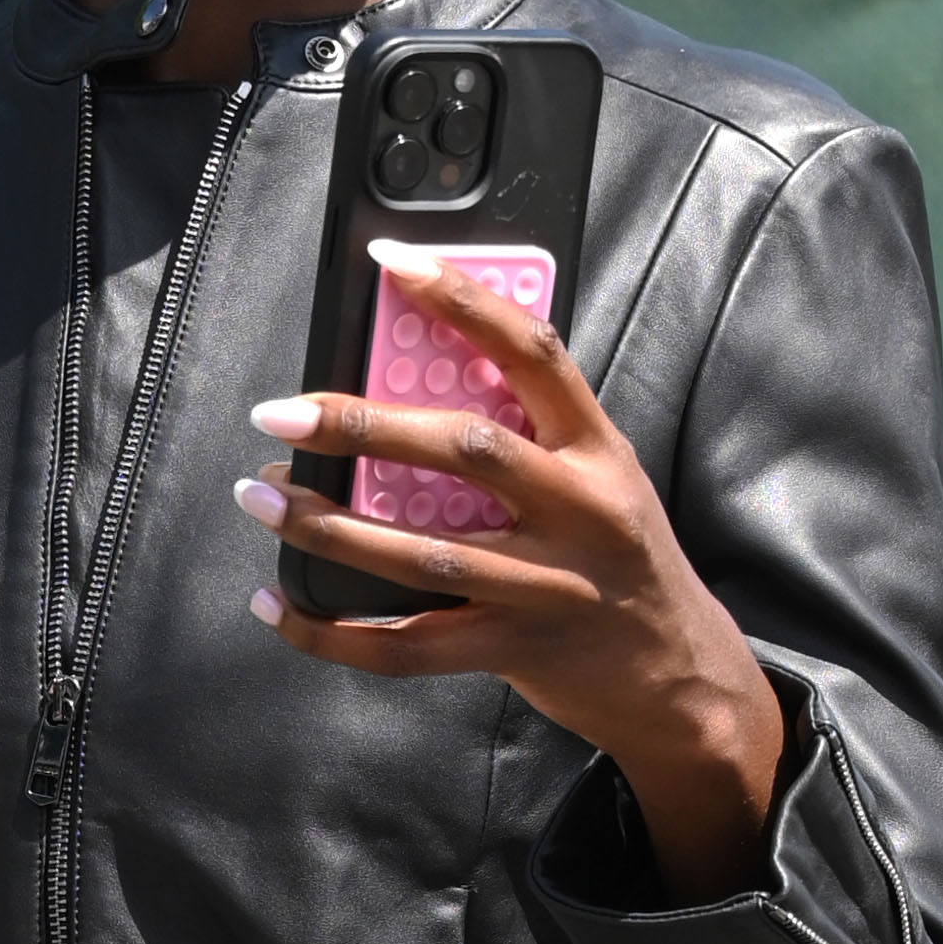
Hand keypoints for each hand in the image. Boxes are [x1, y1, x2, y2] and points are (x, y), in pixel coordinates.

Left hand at [241, 249, 787, 900]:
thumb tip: (417, 387)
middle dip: (361, 427)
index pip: (532, 351)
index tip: (390, 263)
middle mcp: (578, 512)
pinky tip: (281, 606)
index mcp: (597, 451)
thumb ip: (532, 438)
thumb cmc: (621, 566)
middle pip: (463, 450)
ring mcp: (546, 587)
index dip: (462, 299)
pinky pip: (407, 647)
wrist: (680, 681)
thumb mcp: (602, 483)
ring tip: (262, 496)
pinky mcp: (515, 650)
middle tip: (283, 413)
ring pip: (420, 554)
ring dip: (326, 527)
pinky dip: (334, 632)